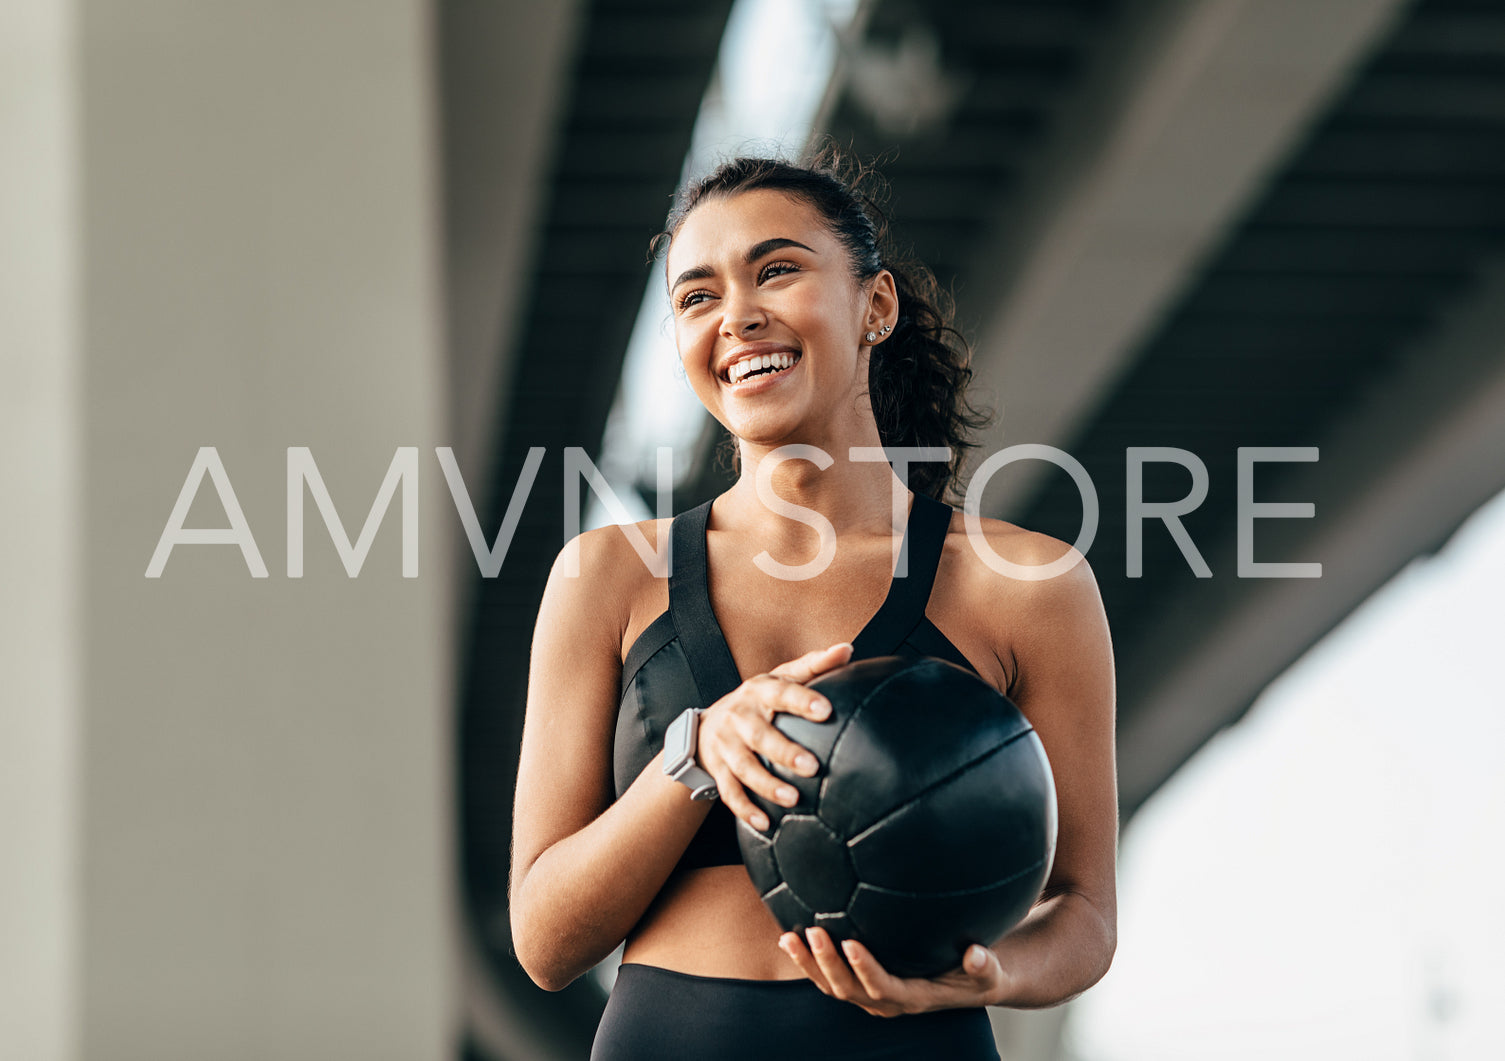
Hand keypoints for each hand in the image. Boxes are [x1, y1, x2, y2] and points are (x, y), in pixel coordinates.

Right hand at [696, 642, 852, 830]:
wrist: (707, 725)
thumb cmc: (759, 700)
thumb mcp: (782, 677)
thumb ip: (815, 665)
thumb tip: (848, 649)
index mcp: (760, 691)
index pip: (781, 692)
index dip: (801, 700)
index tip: (826, 710)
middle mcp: (740, 716)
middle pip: (760, 734)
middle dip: (784, 751)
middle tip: (812, 767)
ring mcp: (726, 745)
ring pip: (743, 766)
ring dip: (766, 784)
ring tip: (792, 799)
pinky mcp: (718, 769)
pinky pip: (729, 792)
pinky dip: (745, 810)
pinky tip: (765, 824)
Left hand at [778, 927, 1008, 1017]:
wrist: (969, 982)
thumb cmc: (979, 974)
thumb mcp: (990, 972)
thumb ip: (985, 965)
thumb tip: (977, 955)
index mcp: (914, 998)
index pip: (883, 987)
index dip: (865, 969)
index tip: (851, 942)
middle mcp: (887, 1001)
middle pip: (848, 989)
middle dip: (828, 963)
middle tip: (814, 930)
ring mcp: (870, 995)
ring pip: (832, 986)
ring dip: (809, 963)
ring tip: (789, 936)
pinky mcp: (861, 984)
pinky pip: (829, 976)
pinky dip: (809, 960)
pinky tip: (790, 935)